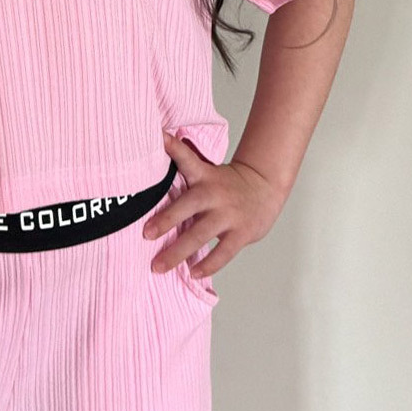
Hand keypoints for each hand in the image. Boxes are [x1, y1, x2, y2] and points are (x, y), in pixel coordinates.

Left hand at [144, 131, 286, 281]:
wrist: (265, 186)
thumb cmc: (227, 183)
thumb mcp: (207, 170)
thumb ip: (185, 164)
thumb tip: (159, 144)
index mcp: (204, 176)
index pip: (186, 158)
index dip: (172, 146)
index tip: (159, 138)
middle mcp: (214, 194)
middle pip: (188, 205)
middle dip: (166, 220)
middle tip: (146, 234)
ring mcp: (228, 215)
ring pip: (201, 235)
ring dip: (179, 252)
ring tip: (159, 266)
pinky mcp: (242, 233)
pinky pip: (223, 252)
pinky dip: (208, 265)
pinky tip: (193, 273)